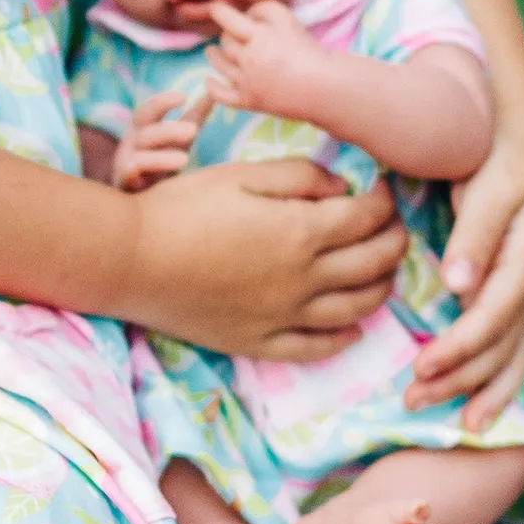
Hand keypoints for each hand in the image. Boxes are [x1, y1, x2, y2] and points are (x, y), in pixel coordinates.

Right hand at [112, 89, 210, 191]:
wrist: (139, 200)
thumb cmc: (161, 162)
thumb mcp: (178, 139)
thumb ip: (194, 117)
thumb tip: (213, 92)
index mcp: (143, 130)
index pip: (149, 111)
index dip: (163, 102)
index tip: (183, 97)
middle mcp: (131, 145)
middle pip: (146, 133)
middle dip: (168, 131)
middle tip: (193, 131)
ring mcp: (125, 166)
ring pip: (138, 158)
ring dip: (160, 158)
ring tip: (184, 159)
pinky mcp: (125, 187)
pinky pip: (127, 178)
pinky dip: (133, 173)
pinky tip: (142, 174)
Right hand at [120, 159, 405, 359]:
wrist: (130, 260)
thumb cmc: (180, 208)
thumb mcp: (238, 175)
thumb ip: (297, 176)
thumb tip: (341, 187)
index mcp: (301, 232)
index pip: (367, 218)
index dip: (384, 201)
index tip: (384, 190)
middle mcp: (304, 279)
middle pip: (373, 263)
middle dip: (394, 240)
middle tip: (393, 226)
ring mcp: (285, 316)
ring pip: (358, 308)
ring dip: (382, 287)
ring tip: (383, 270)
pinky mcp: (262, 342)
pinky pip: (318, 347)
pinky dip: (346, 337)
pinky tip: (353, 327)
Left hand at [205, 0, 329, 120]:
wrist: (324, 87)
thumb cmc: (307, 50)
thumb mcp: (289, 20)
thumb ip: (264, 9)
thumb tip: (245, 14)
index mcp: (258, 37)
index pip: (226, 18)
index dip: (218, 11)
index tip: (217, 9)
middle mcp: (248, 59)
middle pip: (225, 42)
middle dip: (227, 34)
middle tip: (233, 34)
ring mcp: (247, 82)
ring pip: (220, 65)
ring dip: (214, 55)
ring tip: (212, 50)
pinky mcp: (250, 101)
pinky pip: (221, 95)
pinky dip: (212, 87)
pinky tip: (209, 80)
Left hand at [407, 124, 523, 426]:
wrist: (515, 147)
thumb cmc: (496, 163)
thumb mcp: (489, 189)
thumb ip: (474, 235)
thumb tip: (458, 284)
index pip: (493, 317)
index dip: (460, 347)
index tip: (423, 367)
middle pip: (499, 347)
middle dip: (459, 378)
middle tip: (413, 399)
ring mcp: (522, 295)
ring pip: (508, 356)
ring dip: (476, 389)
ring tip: (443, 419)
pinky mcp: (508, 297)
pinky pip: (507, 349)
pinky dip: (493, 381)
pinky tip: (475, 409)